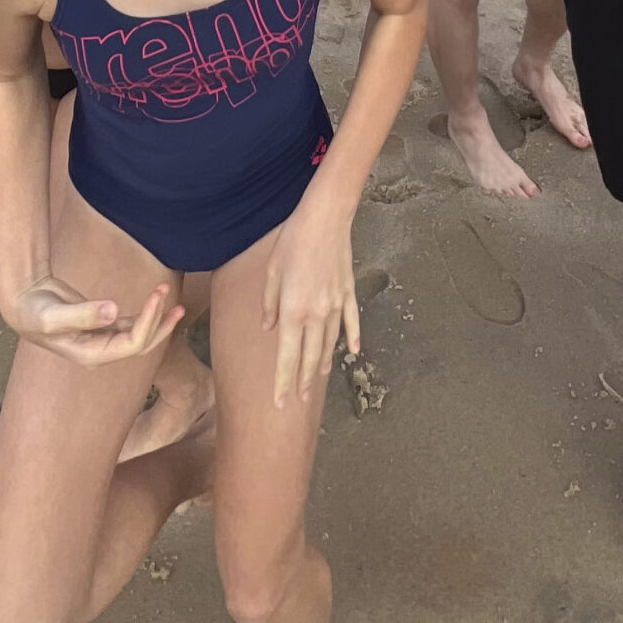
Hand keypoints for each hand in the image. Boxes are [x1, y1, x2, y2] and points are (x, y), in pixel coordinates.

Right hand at [4, 275, 183, 366]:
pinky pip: (130, 324)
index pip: (132, 345)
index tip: (157, 296)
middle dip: (160, 324)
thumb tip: (113, 310)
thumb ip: (83, 314)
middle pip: (141, 345)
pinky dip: (145, 313)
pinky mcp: (102, 325)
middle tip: (174, 301)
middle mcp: (100, 352)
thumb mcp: (55, 315)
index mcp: (92, 354)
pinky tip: (157, 301)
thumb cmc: (35, 310)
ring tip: (170, 295)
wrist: (24, 303)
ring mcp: (102, 340)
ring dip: (157, 318)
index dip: (149, 322)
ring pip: (139, 335)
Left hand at [261, 202, 358, 408]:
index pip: (287, 357)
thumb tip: (270, 328)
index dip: (283, 382)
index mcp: (293, 311)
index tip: (280, 403)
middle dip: (301, 380)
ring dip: (322, 363)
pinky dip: (352, 338)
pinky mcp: (348, 293)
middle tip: (297, 401)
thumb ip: (270, 304)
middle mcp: (316, 314)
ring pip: (329, 343)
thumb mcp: (271, 272)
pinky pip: (351, 322)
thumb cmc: (292, 242)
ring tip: (316, 380)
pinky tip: (353, 352)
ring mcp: (336, 305)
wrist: (325, 219)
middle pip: (309, 356)